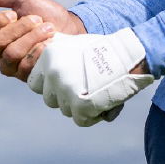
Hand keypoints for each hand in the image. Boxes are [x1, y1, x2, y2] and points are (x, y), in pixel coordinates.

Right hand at [0, 0, 86, 81]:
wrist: (70, 28)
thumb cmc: (45, 12)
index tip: (13, 14)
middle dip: (22, 26)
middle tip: (37, 20)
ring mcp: (10, 66)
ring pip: (12, 53)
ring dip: (34, 36)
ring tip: (47, 30)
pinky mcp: (25, 76)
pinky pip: (26, 64)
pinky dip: (40, 49)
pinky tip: (49, 45)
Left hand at [28, 29, 153, 126]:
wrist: (130, 54)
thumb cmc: (108, 49)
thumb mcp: (77, 43)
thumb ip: (60, 57)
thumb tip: (49, 73)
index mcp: (49, 55)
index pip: (35, 83)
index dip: (51, 85)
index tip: (68, 81)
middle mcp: (53, 73)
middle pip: (50, 99)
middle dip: (66, 97)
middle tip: (88, 86)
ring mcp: (65, 90)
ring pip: (66, 110)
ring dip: (81, 106)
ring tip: (100, 91)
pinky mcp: (79, 105)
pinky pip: (81, 120)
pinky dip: (93, 115)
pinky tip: (106, 101)